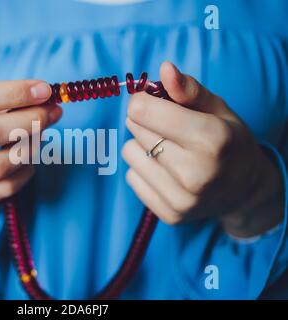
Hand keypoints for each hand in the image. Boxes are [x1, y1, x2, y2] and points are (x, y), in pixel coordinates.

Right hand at [0, 80, 61, 226]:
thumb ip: (9, 101)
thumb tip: (46, 97)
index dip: (14, 93)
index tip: (45, 90)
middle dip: (29, 121)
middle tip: (53, 113)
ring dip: (30, 149)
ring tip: (42, 138)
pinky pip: (4, 188)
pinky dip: (25, 174)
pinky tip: (29, 162)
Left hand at [122, 62, 283, 236]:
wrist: (244, 190)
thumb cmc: (229, 141)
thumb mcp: (217, 108)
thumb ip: (188, 89)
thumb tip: (164, 69)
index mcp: (212, 138)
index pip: (144, 110)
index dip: (142, 101)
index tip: (150, 101)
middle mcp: (196, 173)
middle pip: (136, 128)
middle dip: (146, 121)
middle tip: (168, 128)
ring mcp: (182, 199)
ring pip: (130, 153)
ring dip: (142, 146)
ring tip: (168, 150)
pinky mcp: (169, 215)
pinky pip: (131, 177)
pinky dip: (143, 170)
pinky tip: (166, 171)